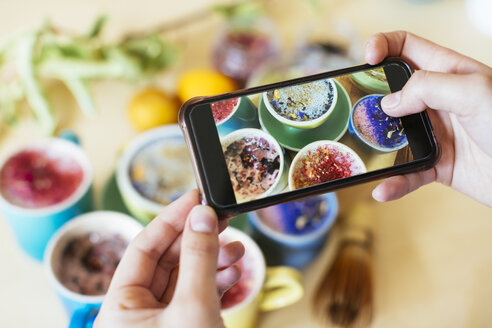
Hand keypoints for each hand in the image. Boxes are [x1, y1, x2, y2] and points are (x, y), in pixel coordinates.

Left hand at [95, 190, 244, 327]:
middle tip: (220, 218)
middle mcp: (138, 312)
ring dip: (214, 260)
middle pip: (168, 260)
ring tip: (236, 250)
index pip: (143, 248)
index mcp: (120, 308)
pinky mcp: (185, 326)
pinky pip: (198, 296)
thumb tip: (201, 215)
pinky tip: (233, 272)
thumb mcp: (194, 306)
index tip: (194, 197)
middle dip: (198, 239)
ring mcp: (162, 321)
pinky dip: (216, 282)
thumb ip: (198, 258)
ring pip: (186, 277)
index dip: (170, 219)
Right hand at [365, 31, 491, 206]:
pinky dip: (394, 182)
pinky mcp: (435, 163)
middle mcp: (437, 101)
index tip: (366, 59)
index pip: (407, 47)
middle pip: (390, 92)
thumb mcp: (474, 92)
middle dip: (369, 99)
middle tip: (358, 110)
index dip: (383, 46)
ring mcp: (434, 133)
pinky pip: (407, 172)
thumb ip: (428, 87)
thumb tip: (390, 103)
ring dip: (376, 146)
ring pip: (392, 135)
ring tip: (365, 154)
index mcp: (447, 73)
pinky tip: (384, 188)